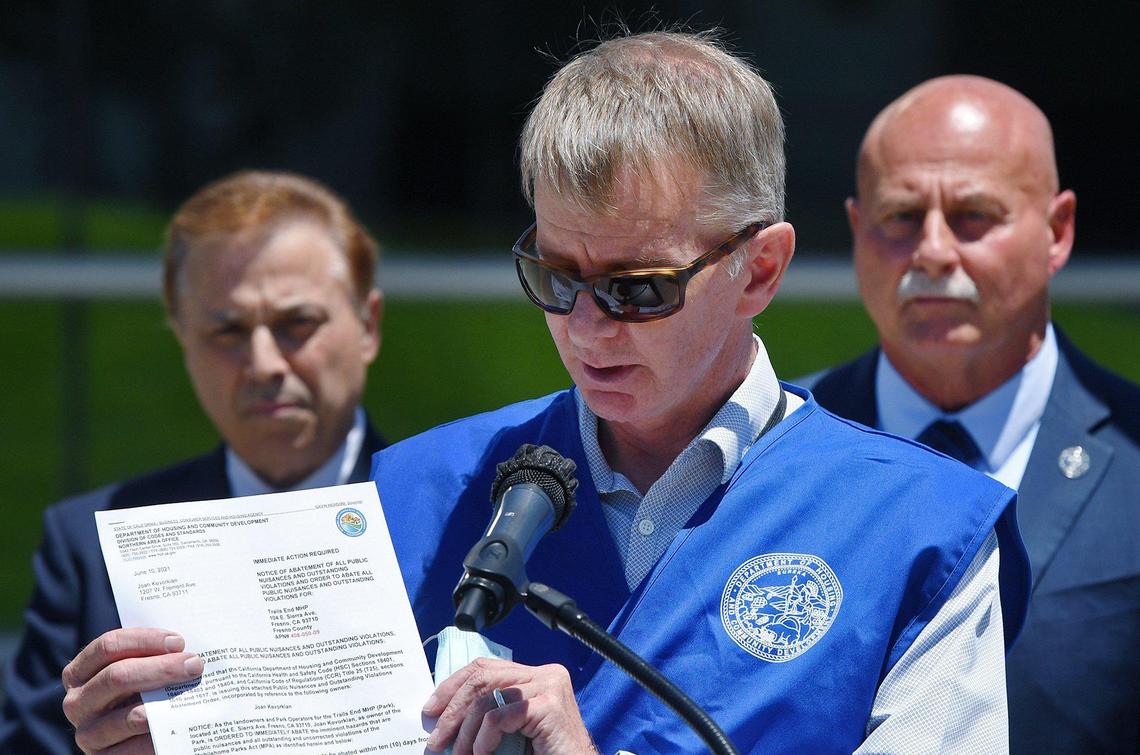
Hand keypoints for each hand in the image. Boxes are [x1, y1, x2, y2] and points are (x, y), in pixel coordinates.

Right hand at [61, 627, 203, 753]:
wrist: (139, 739)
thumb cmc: (143, 693)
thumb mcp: (139, 671)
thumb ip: (151, 656)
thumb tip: (183, 647)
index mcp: (80, 672)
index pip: (108, 647)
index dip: (144, 640)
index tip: (178, 642)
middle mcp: (77, 702)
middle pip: (117, 676)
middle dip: (161, 668)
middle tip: (194, 665)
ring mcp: (87, 733)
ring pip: (128, 715)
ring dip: (164, 702)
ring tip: (191, 693)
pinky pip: (133, 748)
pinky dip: (159, 735)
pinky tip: (179, 726)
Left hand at [423, 657, 596, 754]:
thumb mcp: (510, 730)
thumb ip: (488, 715)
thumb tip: (440, 715)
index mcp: (536, 676)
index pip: (486, 667)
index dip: (453, 686)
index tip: (431, 710)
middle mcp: (546, 674)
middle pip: (483, 677)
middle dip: (452, 709)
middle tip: (435, 739)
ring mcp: (549, 686)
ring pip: (487, 697)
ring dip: (465, 732)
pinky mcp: (549, 705)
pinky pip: (500, 716)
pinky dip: (484, 739)